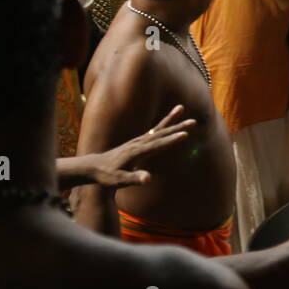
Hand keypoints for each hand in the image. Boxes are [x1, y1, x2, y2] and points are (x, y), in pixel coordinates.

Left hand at [75, 106, 197, 188]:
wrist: (94, 168)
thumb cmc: (107, 176)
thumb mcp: (120, 180)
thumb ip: (134, 178)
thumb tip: (148, 178)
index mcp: (136, 152)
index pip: (157, 145)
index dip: (171, 140)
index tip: (185, 135)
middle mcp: (138, 143)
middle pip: (161, 133)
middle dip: (177, 127)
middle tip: (193, 121)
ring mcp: (137, 141)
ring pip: (158, 128)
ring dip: (171, 119)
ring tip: (181, 107)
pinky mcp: (137, 142)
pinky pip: (153, 131)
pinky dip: (162, 124)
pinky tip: (169, 122)